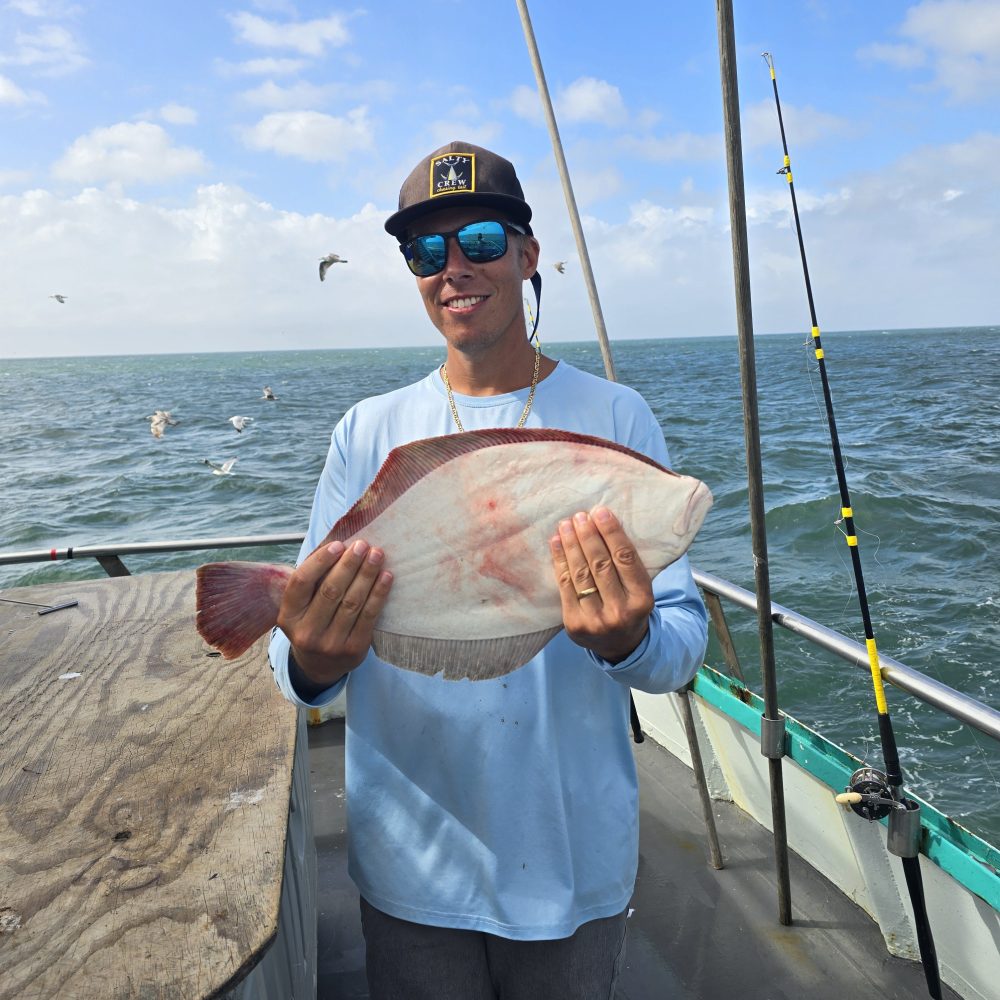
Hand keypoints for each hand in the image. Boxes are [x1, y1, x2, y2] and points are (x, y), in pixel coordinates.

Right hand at [276, 538, 392, 685]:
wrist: (320, 667)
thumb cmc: (312, 623)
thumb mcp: (301, 607)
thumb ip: (313, 580)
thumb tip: (337, 544)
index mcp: (288, 616)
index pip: (301, 582)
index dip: (320, 561)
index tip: (338, 545)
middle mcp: (306, 632)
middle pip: (330, 590)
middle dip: (349, 564)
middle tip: (363, 545)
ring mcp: (330, 643)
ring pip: (352, 602)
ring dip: (367, 575)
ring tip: (377, 555)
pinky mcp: (353, 650)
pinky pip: (369, 616)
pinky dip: (379, 594)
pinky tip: (386, 577)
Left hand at [549, 507, 653, 663]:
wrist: (620, 646)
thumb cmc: (630, 606)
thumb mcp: (640, 588)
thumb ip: (629, 563)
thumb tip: (605, 522)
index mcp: (642, 600)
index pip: (625, 559)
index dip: (612, 533)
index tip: (600, 512)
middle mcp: (620, 612)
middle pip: (601, 565)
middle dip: (588, 537)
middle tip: (580, 516)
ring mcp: (595, 620)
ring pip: (580, 574)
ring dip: (571, 545)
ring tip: (566, 525)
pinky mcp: (574, 624)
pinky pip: (565, 586)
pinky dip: (560, 561)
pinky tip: (557, 543)